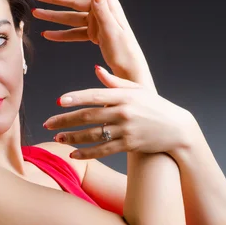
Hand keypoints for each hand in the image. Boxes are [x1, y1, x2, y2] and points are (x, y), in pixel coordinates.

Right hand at [32, 0, 155, 90]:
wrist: (130, 71)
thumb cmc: (126, 52)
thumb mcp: (113, 31)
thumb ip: (104, 11)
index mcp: (109, 7)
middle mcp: (102, 11)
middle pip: (74, 1)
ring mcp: (97, 23)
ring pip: (71, 17)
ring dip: (54, 17)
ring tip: (36, 14)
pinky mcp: (95, 34)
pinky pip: (75, 32)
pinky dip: (62, 33)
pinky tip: (49, 35)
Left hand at [42, 65, 192, 158]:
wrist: (177, 129)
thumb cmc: (155, 106)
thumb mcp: (138, 90)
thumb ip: (114, 82)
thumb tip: (95, 70)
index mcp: (124, 96)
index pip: (95, 95)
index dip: (76, 98)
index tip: (59, 101)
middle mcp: (124, 112)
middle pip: (89, 116)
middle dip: (65, 120)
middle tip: (48, 123)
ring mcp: (126, 130)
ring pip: (93, 135)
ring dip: (72, 137)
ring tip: (57, 138)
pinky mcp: (129, 146)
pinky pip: (104, 151)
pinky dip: (87, 153)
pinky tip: (73, 154)